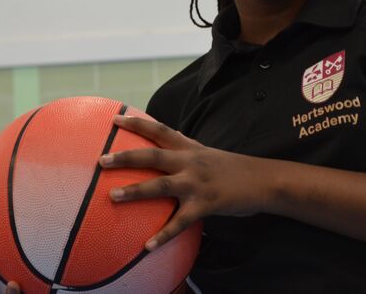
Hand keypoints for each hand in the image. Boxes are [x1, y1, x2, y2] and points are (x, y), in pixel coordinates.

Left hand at [99, 115, 267, 250]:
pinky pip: (180, 222)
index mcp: (190, 148)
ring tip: (112, 197)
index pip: (160, 129)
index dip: (137, 123)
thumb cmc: (233, 169)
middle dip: (125, 157)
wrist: (263, 180)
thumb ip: (185, 150)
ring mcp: (197, 183)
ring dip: (135, 191)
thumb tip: (165, 143)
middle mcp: (190, 162)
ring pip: (160, 186)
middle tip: (102, 160)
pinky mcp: (206, 204)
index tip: (115, 119)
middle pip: (152, 155)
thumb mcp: (207, 154)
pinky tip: (148, 246)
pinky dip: (163, 235)